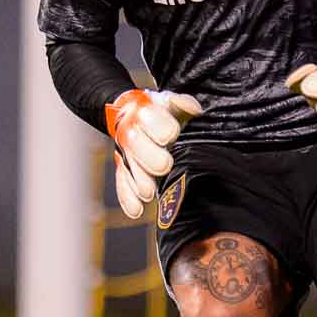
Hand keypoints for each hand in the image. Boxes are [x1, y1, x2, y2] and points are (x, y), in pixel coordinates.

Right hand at [106, 88, 204, 218]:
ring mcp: (126, 154)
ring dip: (139, 180)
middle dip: (149, 156)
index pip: (150, 118)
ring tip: (148, 193)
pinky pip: (122, 184)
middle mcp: (132, 133)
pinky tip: (136, 211)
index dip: (159, 127)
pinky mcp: (124, 171)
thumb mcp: (174, 105)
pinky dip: (128, 199)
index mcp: (146, 112)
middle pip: (135, 144)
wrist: (136, 116)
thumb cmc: (167, 113)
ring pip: (129, 167)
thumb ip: (184, 104)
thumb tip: (194, 110)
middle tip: (164, 166)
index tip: (171, 136)